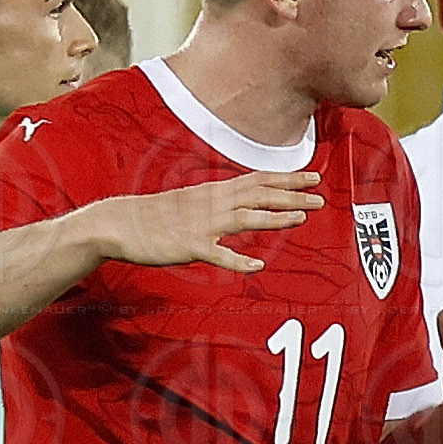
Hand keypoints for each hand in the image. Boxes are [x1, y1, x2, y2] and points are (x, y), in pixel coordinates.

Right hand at [90, 172, 322, 274]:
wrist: (121, 223)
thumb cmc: (158, 217)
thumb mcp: (194, 203)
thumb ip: (219, 203)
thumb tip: (242, 204)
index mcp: (215, 192)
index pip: (258, 180)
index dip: (287, 178)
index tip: (313, 176)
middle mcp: (213, 203)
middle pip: (259, 195)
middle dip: (291, 195)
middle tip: (321, 197)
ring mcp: (202, 224)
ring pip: (245, 218)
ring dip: (274, 217)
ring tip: (301, 218)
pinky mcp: (190, 246)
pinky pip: (218, 255)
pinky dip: (238, 261)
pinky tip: (257, 267)